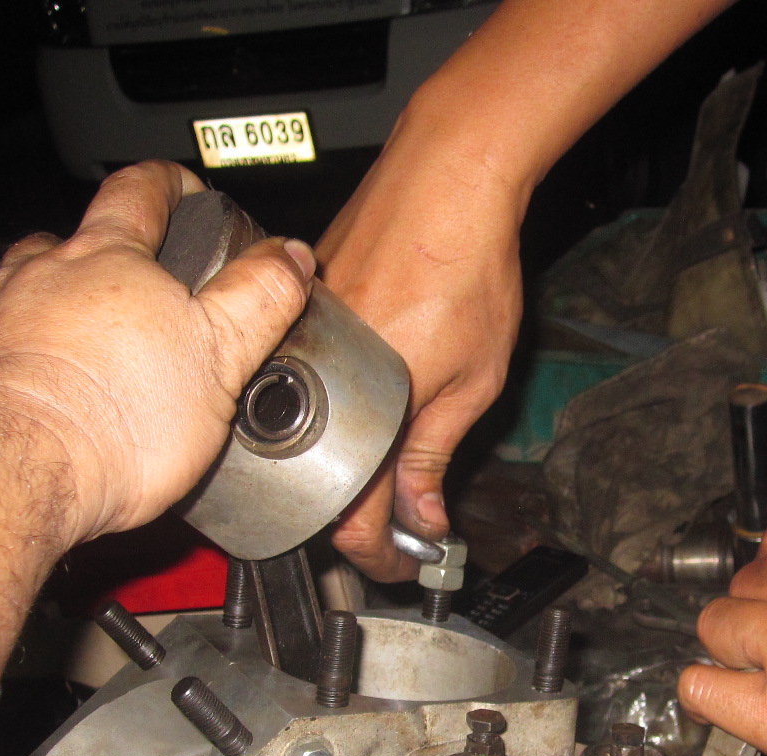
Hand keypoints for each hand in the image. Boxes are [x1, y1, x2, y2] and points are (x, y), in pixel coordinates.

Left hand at [0, 161, 315, 543]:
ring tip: (91, 341)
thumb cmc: (114, 415)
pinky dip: (30, 360)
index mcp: (107, 257)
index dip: (166, 183)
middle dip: (105, 249)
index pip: (139, 190)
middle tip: (138, 278)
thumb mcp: (219, 354)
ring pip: (28, 290)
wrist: (17, 473)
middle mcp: (43, 276)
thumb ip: (258, 297)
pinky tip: (56, 393)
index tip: (182, 191)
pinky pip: (4, 349)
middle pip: (72, 238)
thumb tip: (290, 255)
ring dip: (57, 302)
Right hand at [318, 130, 525, 580]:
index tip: (397, 568)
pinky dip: (328, 406)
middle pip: (316, 480)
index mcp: (361, 409)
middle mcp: (312, 379)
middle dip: (355, 515)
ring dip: (341, 462)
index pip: (348, 517)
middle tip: (396, 527)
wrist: (445, 176)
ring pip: (302, 430)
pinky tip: (363, 402)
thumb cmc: (466, 263)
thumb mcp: (470, 381)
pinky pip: (300, 379)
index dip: (375, 556)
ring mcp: (296, 342)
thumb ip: (433, 456)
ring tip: (383, 466)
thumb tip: (421, 519)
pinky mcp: (295, 312)